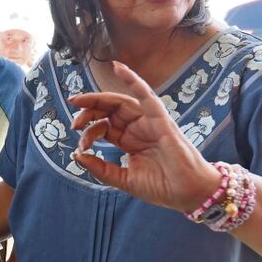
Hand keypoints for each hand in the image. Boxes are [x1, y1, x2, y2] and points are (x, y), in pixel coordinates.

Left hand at [69, 61, 220, 211]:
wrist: (188, 194)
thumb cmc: (162, 187)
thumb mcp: (124, 180)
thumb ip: (101, 168)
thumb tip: (77, 156)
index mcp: (129, 140)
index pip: (103, 127)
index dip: (88, 133)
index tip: (80, 147)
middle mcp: (137, 128)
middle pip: (108, 111)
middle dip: (88, 112)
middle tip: (74, 122)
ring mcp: (148, 122)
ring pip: (121, 102)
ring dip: (99, 99)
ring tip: (79, 101)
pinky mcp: (160, 120)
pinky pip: (146, 95)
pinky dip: (133, 80)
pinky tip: (118, 67)